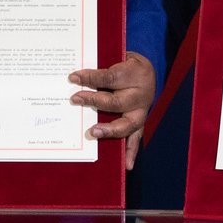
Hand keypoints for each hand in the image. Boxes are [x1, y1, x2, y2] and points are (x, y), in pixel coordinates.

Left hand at [68, 51, 155, 169]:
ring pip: (127, 124)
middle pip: (115, 102)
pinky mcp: (141, 123)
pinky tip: (126, 165)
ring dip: (109, 129)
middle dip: (94, 101)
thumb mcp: (118, 58)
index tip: (73, 77)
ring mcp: (141, 111)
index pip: (109, 78)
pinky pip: (136, 138)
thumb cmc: (126, 64)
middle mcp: (140, 94)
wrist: (148, 71)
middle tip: (75, 99)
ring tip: (93, 132)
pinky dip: (132, 152)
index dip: (91, 77)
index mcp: (134, 74)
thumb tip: (76, 76)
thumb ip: (102, 66)